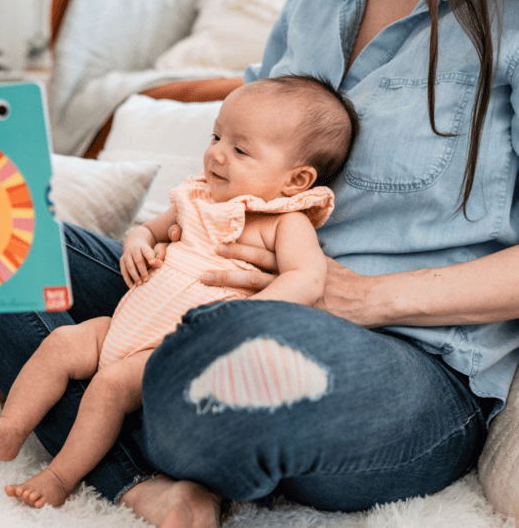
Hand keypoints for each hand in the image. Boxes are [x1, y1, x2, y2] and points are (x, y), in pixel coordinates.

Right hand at [120, 237, 162, 285]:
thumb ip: (156, 260)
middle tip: (146, 279)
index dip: (150, 257)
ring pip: (129, 266)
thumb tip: (160, 265)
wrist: (134, 246)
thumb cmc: (146, 254)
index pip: (147, 252)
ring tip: (139, 284)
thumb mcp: (152, 255)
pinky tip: (131, 286)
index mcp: (143, 248)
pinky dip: (127, 279)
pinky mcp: (122, 261)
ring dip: (134, 276)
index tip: (152, 263)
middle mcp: (134, 251)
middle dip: (142, 270)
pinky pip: (123, 271)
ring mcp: (126, 256)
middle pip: (138, 260)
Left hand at [202, 243, 379, 325]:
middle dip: (227, 274)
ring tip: (208, 298)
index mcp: (293, 263)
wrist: (363, 299)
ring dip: (233, 294)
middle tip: (202, 273)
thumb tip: (280, 244)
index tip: (218, 245)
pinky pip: (268, 315)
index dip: (239, 250)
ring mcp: (293, 300)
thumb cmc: (340, 280)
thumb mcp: (319, 261)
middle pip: (253, 275)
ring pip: (258, 296)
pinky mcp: (296, 314)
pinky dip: (249, 316)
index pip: (261, 255)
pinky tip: (229, 323)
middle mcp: (290, 280)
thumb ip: (296, 255)